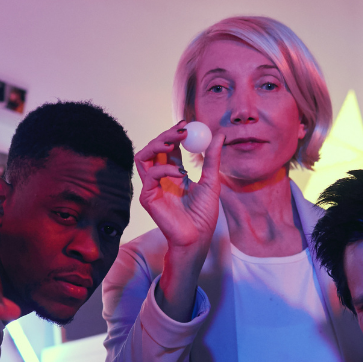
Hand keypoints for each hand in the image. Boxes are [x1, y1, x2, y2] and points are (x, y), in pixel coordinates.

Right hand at [135, 122, 224, 257]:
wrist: (198, 237)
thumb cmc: (204, 215)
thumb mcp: (212, 181)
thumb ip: (212, 159)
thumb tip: (219, 135)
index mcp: (173, 173)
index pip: (167, 147)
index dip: (174, 134)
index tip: (186, 125)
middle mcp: (159, 178)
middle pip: (153, 148)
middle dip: (165, 135)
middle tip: (181, 130)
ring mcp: (151, 187)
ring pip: (143, 157)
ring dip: (157, 145)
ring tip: (174, 143)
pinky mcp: (147, 197)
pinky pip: (149, 175)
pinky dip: (164, 168)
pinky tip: (180, 173)